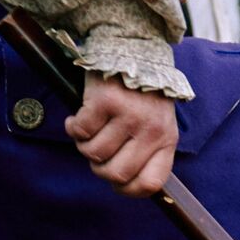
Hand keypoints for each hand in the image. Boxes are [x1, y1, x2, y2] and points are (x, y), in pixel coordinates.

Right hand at [65, 71, 177, 196]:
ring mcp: (129, 115)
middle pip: (116, 174)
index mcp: (166, 139)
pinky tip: (79, 117)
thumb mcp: (156, 123)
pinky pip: (80, 131)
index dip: (128, 190)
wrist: (132, 50)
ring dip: (84, 144)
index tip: (116, 182)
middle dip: (99, 168)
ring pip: (94, 153)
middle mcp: (151, 129)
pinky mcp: (106, 101)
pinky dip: (73, 127)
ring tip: (91, 129)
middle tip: (97, 151)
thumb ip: (146, 151)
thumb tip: (122, 184)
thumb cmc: (141, 94)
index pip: (151, 183)